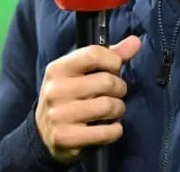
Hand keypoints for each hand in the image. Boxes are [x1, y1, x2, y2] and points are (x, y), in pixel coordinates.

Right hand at [35, 35, 141, 163]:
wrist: (43, 132)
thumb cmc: (69, 95)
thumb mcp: (81, 72)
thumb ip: (109, 56)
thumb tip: (135, 41)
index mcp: (58, 68)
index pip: (94, 54)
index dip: (113, 61)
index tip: (114, 70)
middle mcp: (56, 90)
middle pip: (107, 82)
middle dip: (119, 89)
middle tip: (114, 94)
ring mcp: (59, 115)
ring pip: (109, 106)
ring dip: (118, 110)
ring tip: (112, 111)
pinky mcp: (65, 138)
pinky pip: (106, 132)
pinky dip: (115, 130)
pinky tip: (110, 128)